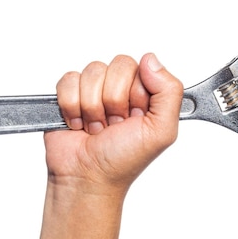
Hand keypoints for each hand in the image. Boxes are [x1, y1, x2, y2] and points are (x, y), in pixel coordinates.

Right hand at [44, 53, 183, 192]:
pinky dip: (72, 107)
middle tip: (115, 125)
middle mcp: (121, 88)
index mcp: (146, 93)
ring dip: (93, 108)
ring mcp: (94, 89)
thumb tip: (151, 59)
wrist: (88, 178)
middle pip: (117, 66)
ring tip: (97, 128)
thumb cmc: (123, 160)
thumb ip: (169, 92)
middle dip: (114, 102)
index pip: (142, 67)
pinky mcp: (68, 93)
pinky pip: (69, 80)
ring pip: (92, 72)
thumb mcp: (161, 131)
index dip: (136, 94)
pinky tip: (79, 124)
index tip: (135, 118)